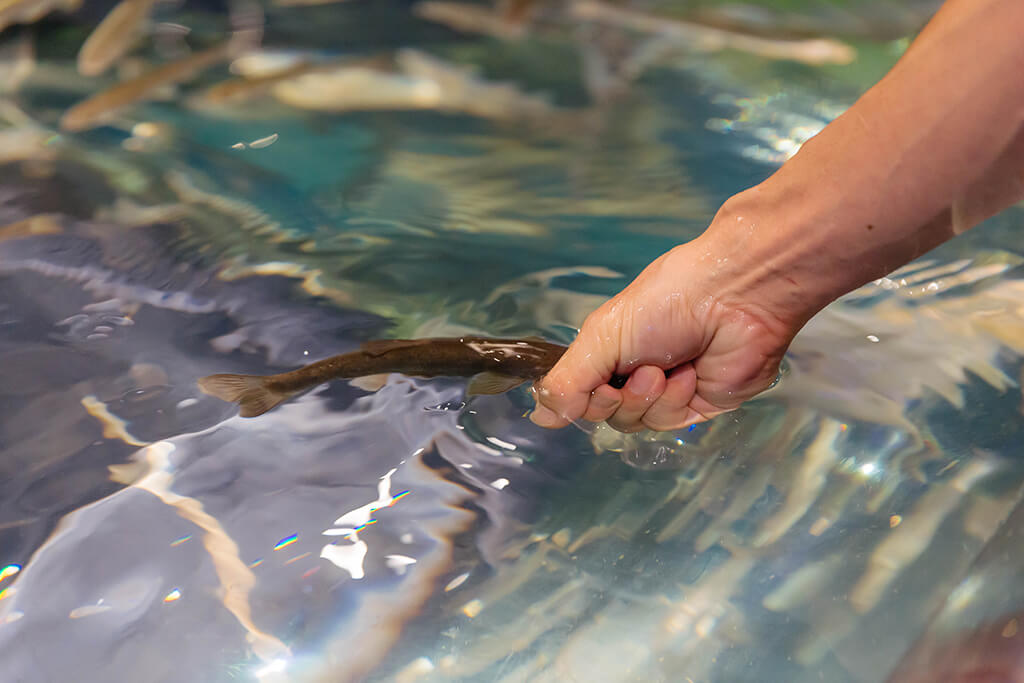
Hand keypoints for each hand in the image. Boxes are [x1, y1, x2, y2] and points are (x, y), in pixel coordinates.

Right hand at [530, 236, 796, 431]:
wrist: (732, 296)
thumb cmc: (666, 302)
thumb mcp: (603, 336)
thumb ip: (568, 380)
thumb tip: (540, 417)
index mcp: (610, 350)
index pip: (579, 394)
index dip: (581, 398)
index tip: (590, 384)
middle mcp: (635, 371)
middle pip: (607, 414)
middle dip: (618, 399)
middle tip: (639, 371)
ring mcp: (669, 390)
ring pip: (638, 422)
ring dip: (648, 398)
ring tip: (664, 369)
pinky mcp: (700, 405)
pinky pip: (671, 423)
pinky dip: (676, 401)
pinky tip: (690, 374)